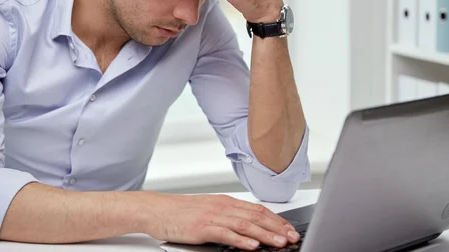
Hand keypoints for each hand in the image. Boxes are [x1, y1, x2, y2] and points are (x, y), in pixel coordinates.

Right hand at [143, 193, 299, 249]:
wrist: (157, 209)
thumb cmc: (180, 211)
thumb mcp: (208, 209)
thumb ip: (228, 216)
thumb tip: (248, 228)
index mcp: (225, 202)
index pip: (256, 209)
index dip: (275, 219)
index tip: (289, 229)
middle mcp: (222, 206)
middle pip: (255, 216)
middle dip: (276, 228)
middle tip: (292, 237)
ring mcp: (212, 216)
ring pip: (245, 225)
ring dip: (265, 235)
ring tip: (280, 243)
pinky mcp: (202, 227)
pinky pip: (226, 234)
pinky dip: (241, 240)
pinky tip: (252, 246)